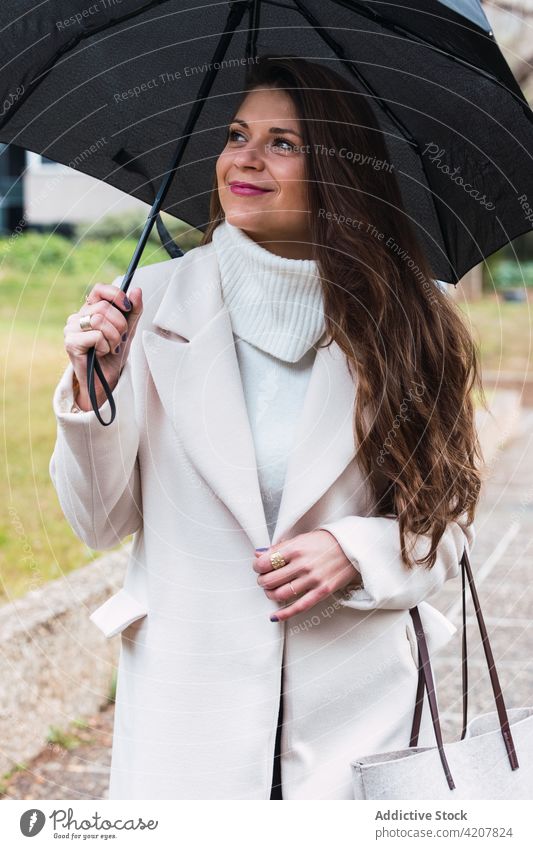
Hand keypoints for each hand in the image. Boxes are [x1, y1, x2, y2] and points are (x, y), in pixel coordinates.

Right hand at [64, 283, 142, 408]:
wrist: (104, 381)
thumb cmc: (113, 355)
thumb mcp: (128, 330)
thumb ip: (133, 311)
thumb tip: (136, 290)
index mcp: (90, 310)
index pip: (100, 289)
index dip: (116, 295)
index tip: (128, 307)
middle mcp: (77, 316)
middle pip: (104, 307)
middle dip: (120, 324)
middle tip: (120, 339)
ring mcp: (71, 329)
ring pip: (99, 320)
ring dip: (113, 337)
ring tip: (112, 347)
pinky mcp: (71, 343)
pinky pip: (96, 336)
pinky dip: (105, 346)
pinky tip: (102, 353)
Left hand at [253, 529, 362, 621]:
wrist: (352, 547)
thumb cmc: (325, 542)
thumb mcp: (301, 538)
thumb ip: (279, 547)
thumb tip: (258, 555)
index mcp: (295, 548)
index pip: (265, 562)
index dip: (257, 567)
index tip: (259, 567)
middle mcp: (303, 564)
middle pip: (270, 580)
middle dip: (262, 581)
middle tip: (265, 579)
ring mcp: (313, 579)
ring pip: (281, 594)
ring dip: (271, 595)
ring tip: (272, 591)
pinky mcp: (322, 591)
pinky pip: (299, 606)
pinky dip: (285, 614)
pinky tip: (275, 616)